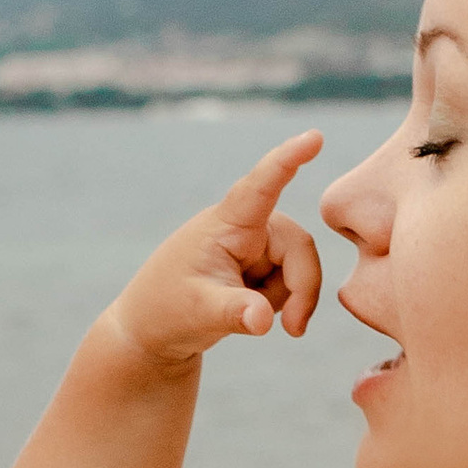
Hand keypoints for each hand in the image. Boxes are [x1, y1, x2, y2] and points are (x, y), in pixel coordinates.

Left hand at [96, 130, 324, 372]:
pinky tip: (251, 310)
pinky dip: (282, 302)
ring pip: (299, 267)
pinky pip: (292, 282)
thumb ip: (235, 313)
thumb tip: (263, 321)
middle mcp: (246, 226)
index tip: (313, 137)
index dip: (287, 160)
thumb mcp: (199, 313)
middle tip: (293, 330)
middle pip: (299, 246)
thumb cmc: (168, 310)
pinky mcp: (261, 263)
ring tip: (248, 317)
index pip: (260, 187)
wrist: (154, 328)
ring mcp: (256, 244)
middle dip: (302, 288)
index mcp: (226, 224)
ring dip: (288, 298)